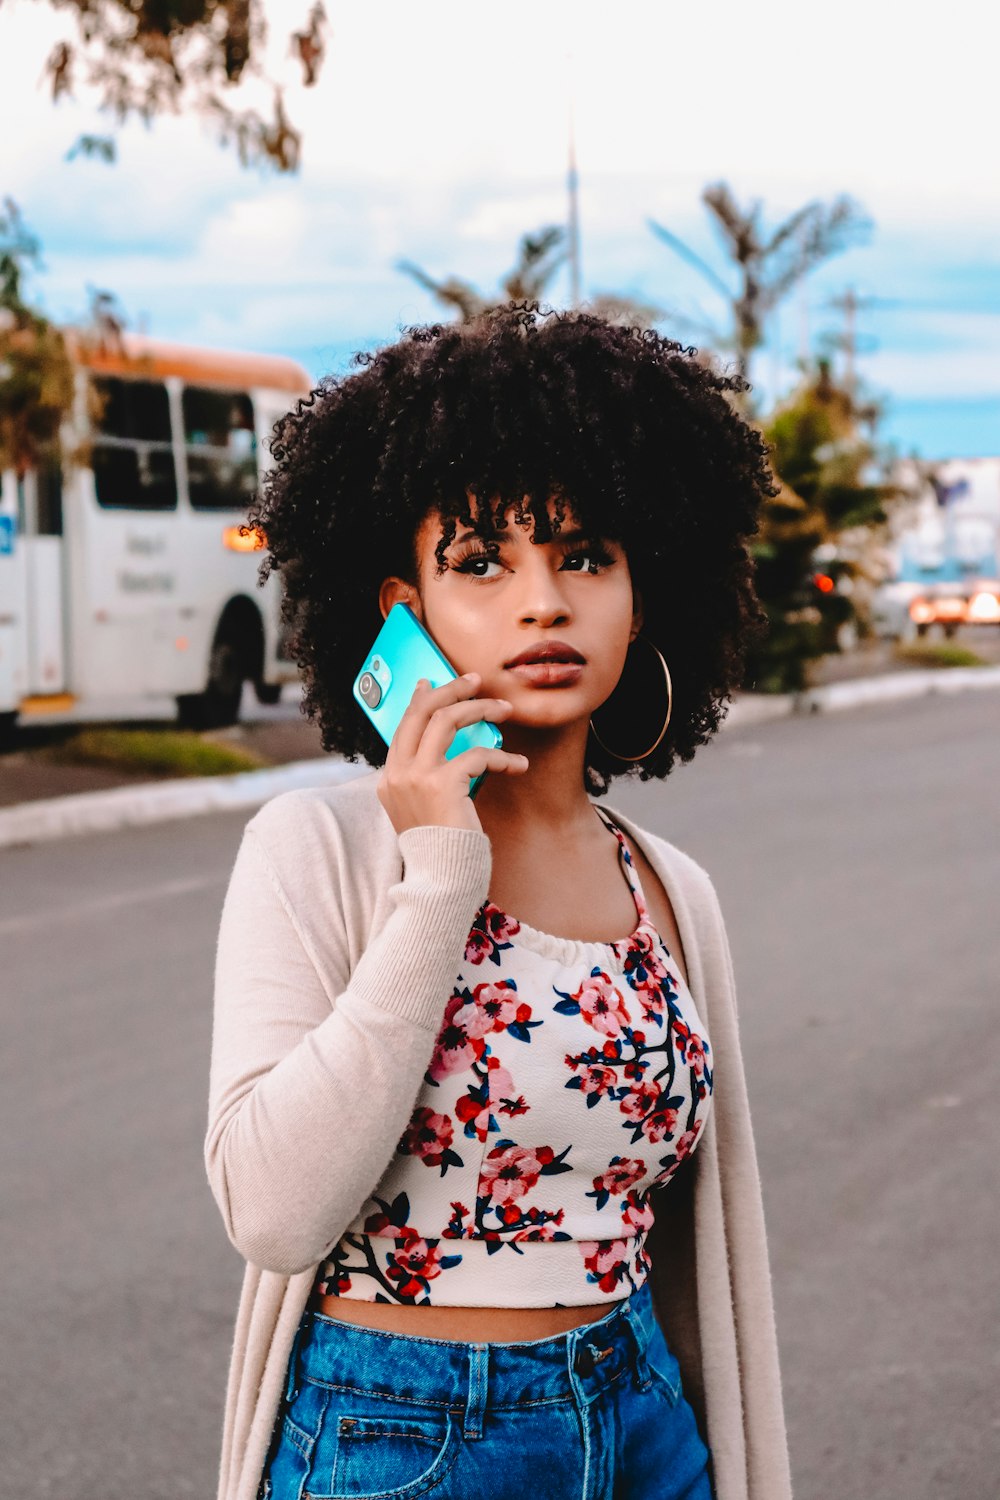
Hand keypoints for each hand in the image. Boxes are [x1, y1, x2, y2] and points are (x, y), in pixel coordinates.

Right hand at [377, 673, 527, 834]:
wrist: (440, 882)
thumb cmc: (440, 848)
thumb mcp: (423, 809)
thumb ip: (424, 778)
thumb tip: (442, 745)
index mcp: (390, 777)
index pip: (403, 725)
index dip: (421, 699)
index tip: (433, 682)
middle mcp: (398, 773)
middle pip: (422, 711)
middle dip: (451, 689)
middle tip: (476, 681)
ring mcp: (417, 777)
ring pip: (447, 720)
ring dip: (481, 708)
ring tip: (505, 709)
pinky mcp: (443, 785)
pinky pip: (478, 754)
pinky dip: (503, 757)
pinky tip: (518, 764)